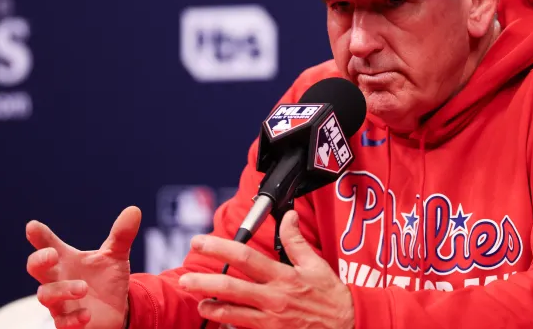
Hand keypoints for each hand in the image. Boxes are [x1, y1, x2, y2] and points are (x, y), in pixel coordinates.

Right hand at [25, 206, 140, 328]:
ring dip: (62, 290)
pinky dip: (73, 319)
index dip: (39, 236)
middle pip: (36, 268)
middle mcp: (58, 279)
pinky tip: (87, 314)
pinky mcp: (68, 323)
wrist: (117, 309)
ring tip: (83, 287)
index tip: (32, 226)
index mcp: (67, 259)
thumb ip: (121, 235)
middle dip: (39, 261)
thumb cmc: (107, 279)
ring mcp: (61, 302)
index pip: (48, 244)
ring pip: (46, 295)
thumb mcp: (116, 256)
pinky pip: (62, 324)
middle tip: (51, 255)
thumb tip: (135, 210)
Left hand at [178, 210, 354, 328]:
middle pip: (231, 287)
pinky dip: (230, 325)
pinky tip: (220, 320)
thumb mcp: (317, 266)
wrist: (348, 328)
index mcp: (283, 277)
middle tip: (184, 278)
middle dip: (204, 282)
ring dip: (211, 308)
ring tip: (198, 301)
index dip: (219, 247)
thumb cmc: (331, 298)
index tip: (199, 241)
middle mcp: (273, 298)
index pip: (245, 257)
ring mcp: (271, 321)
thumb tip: (288, 216)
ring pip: (232, 313)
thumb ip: (296, 241)